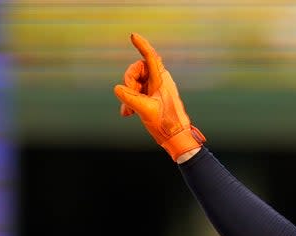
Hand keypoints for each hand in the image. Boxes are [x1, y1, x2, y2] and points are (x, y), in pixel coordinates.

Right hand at [113, 33, 205, 159]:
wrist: (177, 139)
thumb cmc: (166, 124)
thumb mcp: (145, 110)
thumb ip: (130, 98)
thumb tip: (117, 88)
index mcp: (161, 80)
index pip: (151, 58)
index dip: (142, 46)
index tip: (133, 36)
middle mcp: (160, 81)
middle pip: (137, 70)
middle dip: (129, 82)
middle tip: (129, 99)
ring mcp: (157, 89)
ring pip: (136, 82)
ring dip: (128, 95)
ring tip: (128, 111)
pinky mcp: (154, 97)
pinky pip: (138, 92)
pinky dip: (131, 101)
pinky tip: (127, 114)